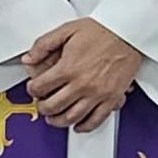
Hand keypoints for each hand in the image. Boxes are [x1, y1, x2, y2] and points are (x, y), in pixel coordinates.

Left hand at [23, 18, 143, 130]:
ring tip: (54, 117)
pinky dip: (85, 127)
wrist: (128, 32)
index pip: (40, 88)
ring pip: (71, 117)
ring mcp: (97, 93)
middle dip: (42, 107)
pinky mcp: (111, 98)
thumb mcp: (67, 30)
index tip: (34, 88)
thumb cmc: (102, 30)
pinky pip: (96, 120)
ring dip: (58, 121)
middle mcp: (81, 84)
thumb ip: (44, 44)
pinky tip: (78, 125)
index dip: (32, 89)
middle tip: (41, 104)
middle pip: (52, 106)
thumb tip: (29, 57)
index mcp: (68, 68)